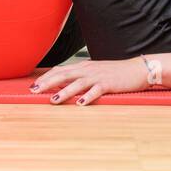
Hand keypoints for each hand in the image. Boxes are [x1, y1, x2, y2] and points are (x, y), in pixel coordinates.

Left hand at [29, 57, 156, 106]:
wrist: (137, 69)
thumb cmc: (115, 73)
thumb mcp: (95, 72)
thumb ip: (80, 77)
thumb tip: (64, 84)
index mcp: (83, 67)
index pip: (60, 70)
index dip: (46, 78)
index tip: (33, 85)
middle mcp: (88, 70)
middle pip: (63, 75)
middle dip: (47, 83)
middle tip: (34, 91)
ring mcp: (98, 76)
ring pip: (77, 83)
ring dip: (64, 92)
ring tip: (53, 100)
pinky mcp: (108, 84)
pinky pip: (96, 90)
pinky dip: (88, 96)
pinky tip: (80, 103)